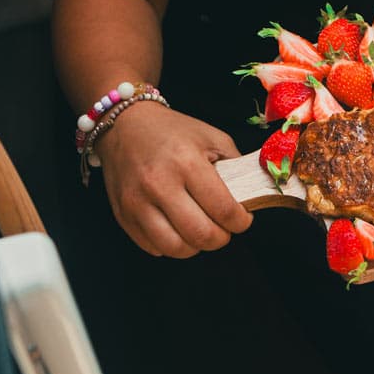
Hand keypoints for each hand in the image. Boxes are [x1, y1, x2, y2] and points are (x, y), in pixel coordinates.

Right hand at [96, 102, 250, 257]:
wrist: (125, 125)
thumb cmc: (171, 130)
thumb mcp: (211, 136)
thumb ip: (235, 166)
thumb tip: (251, 196)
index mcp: (186, 162)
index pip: (224, 209)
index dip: (241, 221)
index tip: (243, 219)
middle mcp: (159, 184)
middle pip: (201, 234)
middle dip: (221, 238)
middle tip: (224, 229)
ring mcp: (137, 202)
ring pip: (176, 248)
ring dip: (196, 246)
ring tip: (201, 230)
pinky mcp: (123, 215)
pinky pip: (153, 248)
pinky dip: (171, 246)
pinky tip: (177, 228)